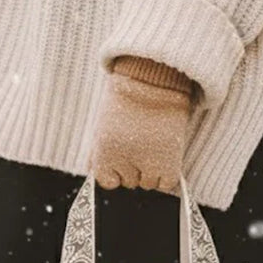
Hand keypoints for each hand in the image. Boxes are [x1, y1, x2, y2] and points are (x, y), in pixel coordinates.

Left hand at [90, 58, 192, 192]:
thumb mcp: (104, 125)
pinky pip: (166, 183)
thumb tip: (92, 172)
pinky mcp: (170, 161)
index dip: (115, 171)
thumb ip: (96, 153)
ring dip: (151, 171)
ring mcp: (148, 163)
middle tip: (141, 142)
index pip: (107, 182)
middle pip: (129, 182)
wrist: (154, 78)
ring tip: (154, 145)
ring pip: (148, 183)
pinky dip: (166, 175)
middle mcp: (124, 162)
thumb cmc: (126, 100)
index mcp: (104, 153)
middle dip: (133, 167)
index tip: (121, 155)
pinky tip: (165, 156)